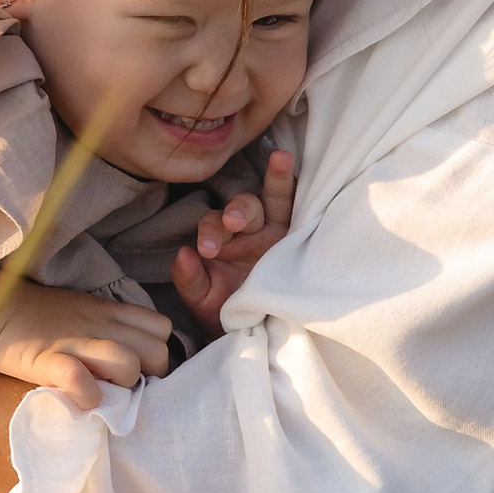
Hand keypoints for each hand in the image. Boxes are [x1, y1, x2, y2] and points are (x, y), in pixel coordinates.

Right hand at [0, 279, 174, 409]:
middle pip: (157, 353)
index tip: (140, 368)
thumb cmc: (41, 316)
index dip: (156, 353)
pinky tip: (78, 398)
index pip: (163, 329)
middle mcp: (100, 324)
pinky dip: (86, 396)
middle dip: (148, 376)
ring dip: (121, 386)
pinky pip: (81, 381)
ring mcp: (75, 342)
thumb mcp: (86, 310)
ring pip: (129, 365)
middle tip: (123, 386)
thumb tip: (137, 356)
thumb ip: (113, 327)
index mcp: (110, 311)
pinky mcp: (47, 360)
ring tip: (103, 391)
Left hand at [170, 147, 295, 322]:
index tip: (207, 250)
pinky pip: (304, 209)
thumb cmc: (227, 312)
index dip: (210, 232)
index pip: (213, 223)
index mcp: (222, 239)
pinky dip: (305, 191)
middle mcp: (249, 229)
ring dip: (278, 180)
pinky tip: (310, 176)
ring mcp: (277, 231)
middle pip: (244, 205)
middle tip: (233, 222)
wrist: (257, 332)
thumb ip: (189, 280)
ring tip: (281, 160)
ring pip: (276, 199)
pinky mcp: (301, 238)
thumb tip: (182, 254)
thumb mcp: (203, 301)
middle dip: (239, 210)